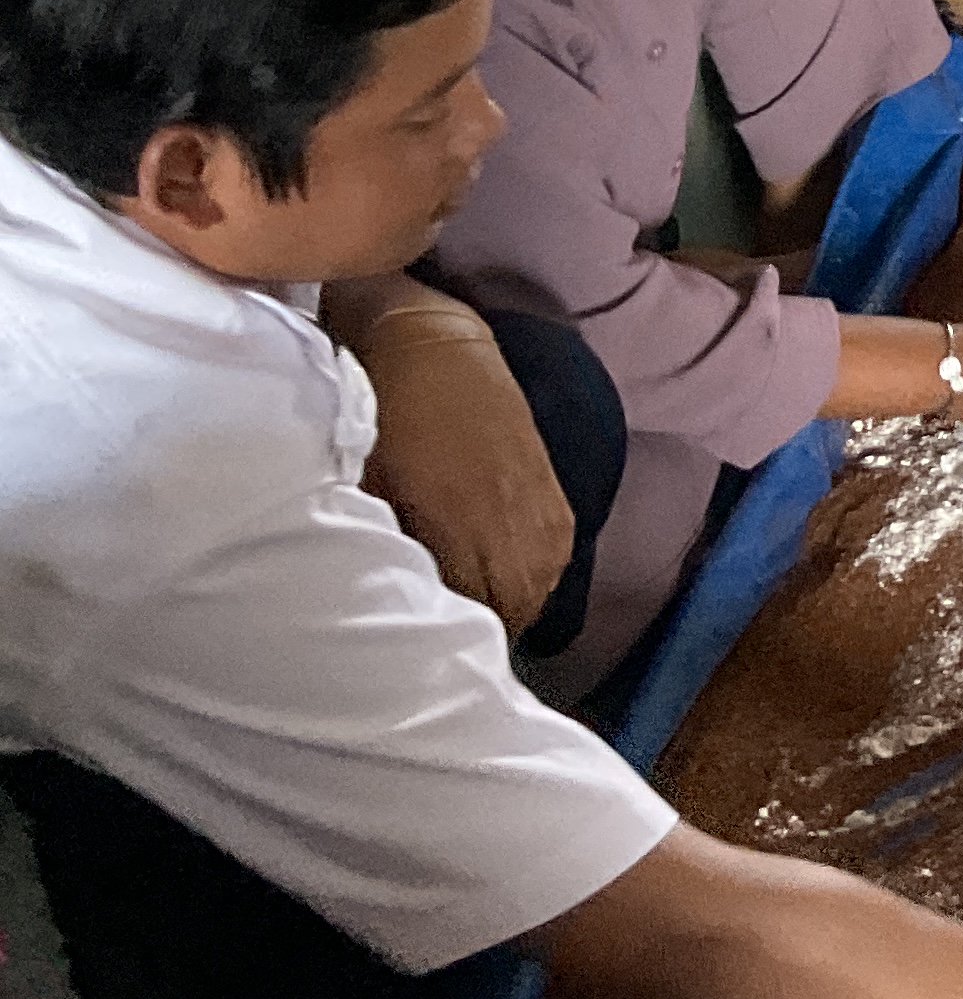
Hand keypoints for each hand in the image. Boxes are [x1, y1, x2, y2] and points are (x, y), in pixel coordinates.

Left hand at [362, 323, 574, 638]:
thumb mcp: (367, 494)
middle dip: (475, 627)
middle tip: (435, 631)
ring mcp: (546, 525)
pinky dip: (521, 578)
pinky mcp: (558, 507)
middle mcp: (519, 541)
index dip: (443, 640)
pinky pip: (549, 568)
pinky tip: (491, 571)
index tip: (415, 647)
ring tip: (462, 604)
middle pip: (508, 618)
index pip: (471, 623)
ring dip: (501, 605)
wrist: (433, 350)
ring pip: (532, 597)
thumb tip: (385, 610)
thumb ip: (387, 557)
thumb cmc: (383, 422)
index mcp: (466, 541)